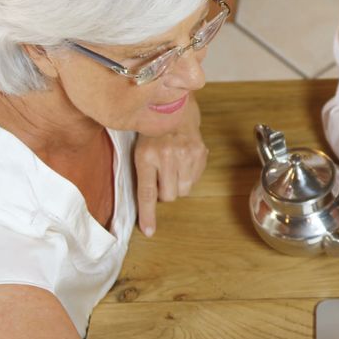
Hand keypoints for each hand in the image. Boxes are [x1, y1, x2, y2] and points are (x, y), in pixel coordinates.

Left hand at [133, 96, 206, 235]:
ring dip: (177, 185)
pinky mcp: (199, 153)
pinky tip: (183, 161)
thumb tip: (149, 205)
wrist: (174, 107)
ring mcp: (185, 154)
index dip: (148, 215)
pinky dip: (188, 176)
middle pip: (168, 196)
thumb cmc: (152, 132)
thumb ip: (143, 174)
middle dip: (164, 191)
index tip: (149, 231)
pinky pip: (194, 181)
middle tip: (161, 175)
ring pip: (183, 191)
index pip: (147, 193)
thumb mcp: (139, 149)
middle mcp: (166, 156)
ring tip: (172, 167)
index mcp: (145, 156)